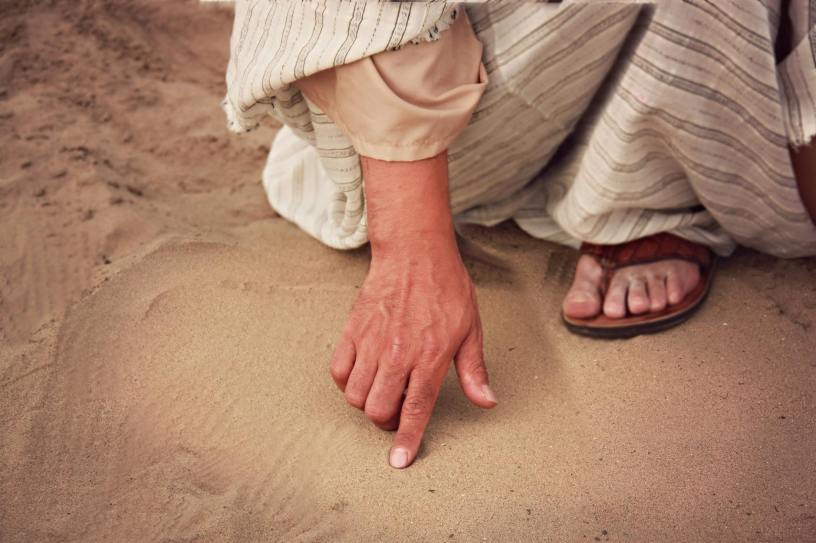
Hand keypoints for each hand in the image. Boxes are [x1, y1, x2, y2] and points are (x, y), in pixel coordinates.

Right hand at [330, 152, 496, 467]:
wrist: (415, 253)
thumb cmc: (447, 289)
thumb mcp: (470, 329)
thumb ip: (473, 370)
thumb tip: (486, 401)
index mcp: (430, 357)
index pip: (415, 409)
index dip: (407, 439)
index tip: (399, 461)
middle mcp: (398, 354)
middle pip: (379, 409)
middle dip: (386, 422)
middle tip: (396, 412)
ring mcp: (371, 342)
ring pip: (357, 395)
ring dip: (367, 403)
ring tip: (380, 392)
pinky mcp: (353, 330)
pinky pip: (339, 371)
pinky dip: (347, 382)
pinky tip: (362, 375)